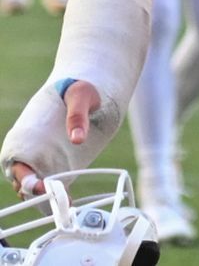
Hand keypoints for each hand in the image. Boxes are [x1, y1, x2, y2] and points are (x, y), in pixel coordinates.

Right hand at [6, 80, 100, 196]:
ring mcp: (41, 159)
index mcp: (24, 137)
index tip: (42, 187)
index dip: (27, 180)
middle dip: (37, 195)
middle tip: (57, 202)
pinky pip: (51, 184)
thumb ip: (77, 114)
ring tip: (65, 205)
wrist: (85, 87)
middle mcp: (27, 152)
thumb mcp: (79, 95)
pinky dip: (57, 195)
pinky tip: (70, 201)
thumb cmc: (76, 88)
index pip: (17, 166)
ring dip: (46, 198)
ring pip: (35, 187)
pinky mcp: (55, 163)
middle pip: (24, 183)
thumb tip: (77, 137)